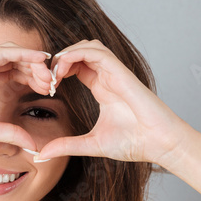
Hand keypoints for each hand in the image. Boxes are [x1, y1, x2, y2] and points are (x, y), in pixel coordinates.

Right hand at [0, 42, 53, 150]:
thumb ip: (9, 133)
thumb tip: (31, 144)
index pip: (12, 72)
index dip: (31, 78)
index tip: (47, 89)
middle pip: (16, 61)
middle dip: (36, 69)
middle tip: (51, 83)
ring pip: (13, 53)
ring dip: (32, 60)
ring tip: (47, 74)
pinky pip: (4, 52)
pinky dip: (23, 52)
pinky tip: (38, 58)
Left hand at [36, 40, 192, 166]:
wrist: (159, 144)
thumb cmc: (134, 143)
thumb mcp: (91, 144)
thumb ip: (66, 146)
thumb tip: (41, 154)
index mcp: (102, 88)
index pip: (77, 67)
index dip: (58, 71)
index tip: (46, 88)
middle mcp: (108, 77)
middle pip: (80, 51)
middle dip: (59, 59)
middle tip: (46, 79)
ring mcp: (116, 73)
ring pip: (88, 46)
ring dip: (68, 53)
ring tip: (54, 73)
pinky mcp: (122, 73)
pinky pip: (98, 52)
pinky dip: (78, 53)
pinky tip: (64, 68)